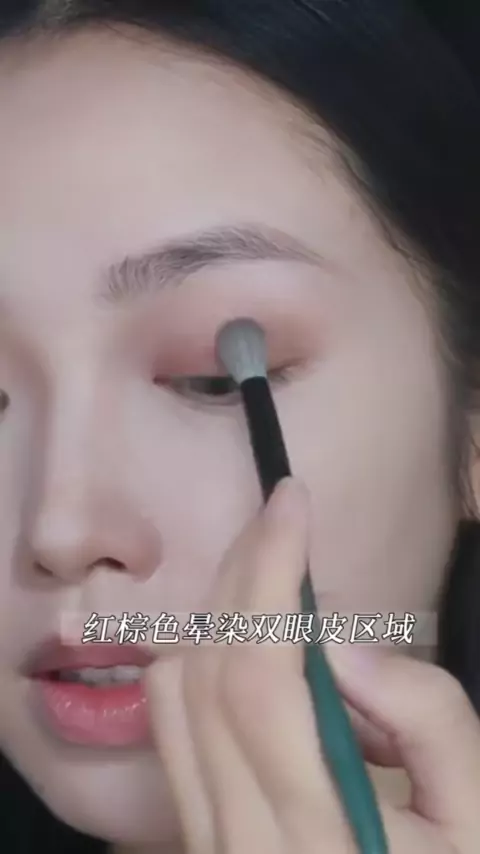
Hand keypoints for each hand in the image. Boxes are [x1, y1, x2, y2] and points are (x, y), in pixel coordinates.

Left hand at [147, 478, 479, 853]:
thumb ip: (431, 720)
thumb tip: (342, 640)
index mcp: (315, 833)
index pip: (258, 672)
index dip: (268, 572)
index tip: (294, 500)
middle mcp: (235, 837)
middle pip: (203, 671)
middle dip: (240, 575)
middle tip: (284, 523)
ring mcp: (205, 845)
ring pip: (174, 697)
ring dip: (219, 615)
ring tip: (275, 578)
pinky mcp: (198, 843)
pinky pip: (175, 731)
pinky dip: (208, 662)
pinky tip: (260, 648)